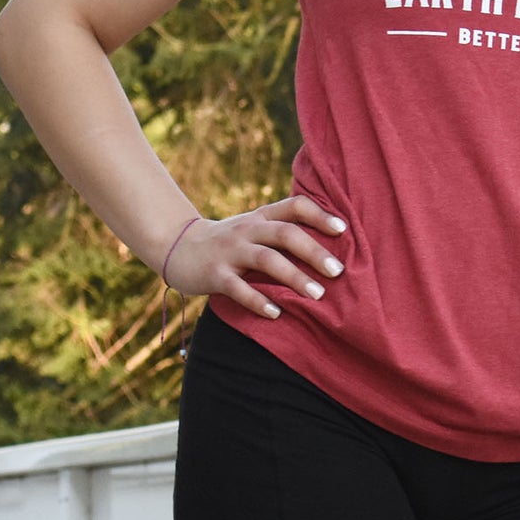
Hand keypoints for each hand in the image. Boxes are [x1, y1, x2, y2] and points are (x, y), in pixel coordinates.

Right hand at [157, 196, 346, 318]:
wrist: (176, 247)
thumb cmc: (230, 241)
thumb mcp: (254, 227)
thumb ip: (283, 230)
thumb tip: (331, 243)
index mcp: (261, 216)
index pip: (295, 206)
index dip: (320, 214)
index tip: (343, 229)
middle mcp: (248, 230)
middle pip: (286, 234)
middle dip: (314, 252)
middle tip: (338, 271)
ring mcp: (230, 251)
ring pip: (267, 260)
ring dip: (294, 277)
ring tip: (317, 295)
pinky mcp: (214, 274)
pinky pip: (238, 288)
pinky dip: (258, 301)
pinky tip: (277, 314)